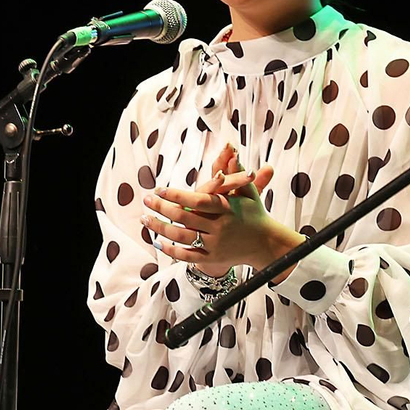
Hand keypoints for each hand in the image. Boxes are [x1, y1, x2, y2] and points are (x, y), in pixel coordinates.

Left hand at [140, 144, 302, 279]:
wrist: (265, 244)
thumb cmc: (254, 213)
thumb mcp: (248, 192)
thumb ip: (236, 173)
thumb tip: (232, 150)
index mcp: (228, 209)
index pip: (199, 201)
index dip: (177, 196)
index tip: (159, 189)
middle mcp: (221, 228)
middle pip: (185, 218)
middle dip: (162, 209)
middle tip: (146, 199)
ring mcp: (215, 245)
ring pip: (181, 237)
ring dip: (160, 228)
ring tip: (144, 218)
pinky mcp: (212, 258)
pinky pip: (186, 256)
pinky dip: (170, 250)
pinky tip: (156, 241)